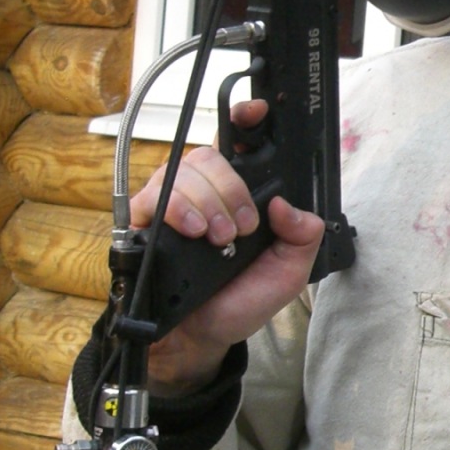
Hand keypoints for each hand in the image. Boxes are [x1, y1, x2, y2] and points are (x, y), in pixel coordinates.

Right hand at [131, 100, 323, 395]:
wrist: (200, 336)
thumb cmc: (240, 300)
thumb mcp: (288, 272)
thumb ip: (304, 237)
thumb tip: (289, 205)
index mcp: (241, 195)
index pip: (240, 145)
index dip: (246, 120)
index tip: (256, 112)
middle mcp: (206, 192)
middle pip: (211, 155)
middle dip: (232, 188)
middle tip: (241, 228)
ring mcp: (174, 202)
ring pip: (185, 171)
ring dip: (208, 203)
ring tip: (218, 238)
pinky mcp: (145, 219)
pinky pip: (155, 195)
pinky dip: (177, 209)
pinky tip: (191, 230)